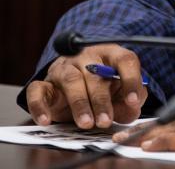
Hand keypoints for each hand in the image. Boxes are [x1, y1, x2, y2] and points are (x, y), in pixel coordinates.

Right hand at [25, 45, 147, 128]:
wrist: (75, 89)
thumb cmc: (105, 89)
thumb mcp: (122, 93)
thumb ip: (131, 100)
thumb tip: (132, 106)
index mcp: (111, 54)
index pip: (125, 60)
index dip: (131, 80)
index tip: (133, 101)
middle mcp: (87, 57)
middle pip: (95, 74)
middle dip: (101, 100)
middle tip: (105, 121)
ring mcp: (64, 67)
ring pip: (71, 80)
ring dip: (79, 103)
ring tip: (86, 123)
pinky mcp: (44, 83)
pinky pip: (37, 90)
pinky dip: (39, 106)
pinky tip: (46, 120)